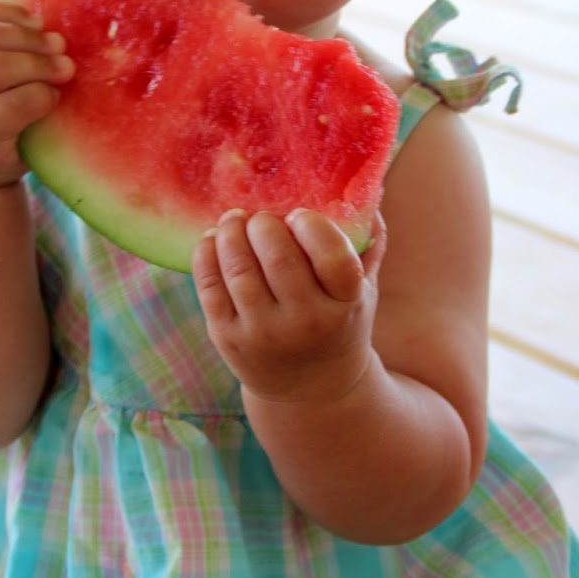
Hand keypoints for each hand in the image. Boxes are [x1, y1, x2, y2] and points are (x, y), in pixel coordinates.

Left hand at [192, 208, 385, 404]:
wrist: (311, 390)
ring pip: (239, 268)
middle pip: (277, 257)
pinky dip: (206, 253)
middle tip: (261, 218)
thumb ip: (368, 244)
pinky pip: (209, 286)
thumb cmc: (338, 323)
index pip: (332, 256)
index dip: (312, 226)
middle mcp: (305, 323)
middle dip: (264, 224)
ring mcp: (263, 333)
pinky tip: (213, 239)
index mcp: (345, 304)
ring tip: (234, 221)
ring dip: (230, 232)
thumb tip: (371, 187)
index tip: (300, 216)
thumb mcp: (363, 292)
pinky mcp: (228, 338)